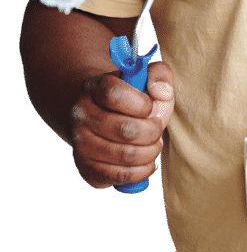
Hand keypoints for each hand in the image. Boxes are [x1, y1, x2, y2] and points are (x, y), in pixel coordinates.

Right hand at [69, 61, 174, 188]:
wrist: (105, 119)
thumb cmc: (133, 101)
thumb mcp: (147, 79)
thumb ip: (160, 75)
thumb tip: (160, 93)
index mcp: (94, 88)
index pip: (115, 94)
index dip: (142, 103)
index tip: (150, 107)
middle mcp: (81, 115)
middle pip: (127, 130)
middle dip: (153, 131)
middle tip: (156, 128)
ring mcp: (81, 144)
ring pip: (127, 155)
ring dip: (151, 151)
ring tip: (153, 143)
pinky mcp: (87, 169)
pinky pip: (122, 176)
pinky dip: (144, 170)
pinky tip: (146, 159)